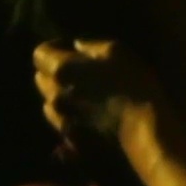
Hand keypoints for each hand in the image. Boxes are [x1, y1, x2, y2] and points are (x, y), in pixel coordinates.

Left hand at [32, 40, 169, 176]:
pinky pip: (62, 123)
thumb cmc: (134, 86)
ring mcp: (61, 120)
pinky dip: (70, 117)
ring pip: (51, 103)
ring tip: (85, 97)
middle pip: (41, 79)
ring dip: (62, 96)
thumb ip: (91, 45)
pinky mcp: (73, 140)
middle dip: (55, 73)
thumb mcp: (117, 52)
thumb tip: (77, 46)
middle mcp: (54, 95)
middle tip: (79, 73)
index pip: (40, 54)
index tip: (73, 50)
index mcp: (61, 70)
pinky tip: (90, 116)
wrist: (145, 133)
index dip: (54, 48)